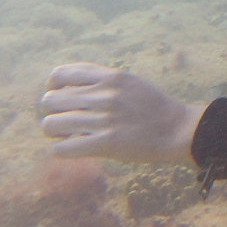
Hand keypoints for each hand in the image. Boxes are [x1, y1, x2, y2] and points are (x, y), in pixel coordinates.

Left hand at [38, 63, 206, 164]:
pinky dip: (62, 150)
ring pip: (51, 125)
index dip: (52, 88)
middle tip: (64, 122)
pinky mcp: (106, 144)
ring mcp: (105, 119)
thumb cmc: (152, 107)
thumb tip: (63, 87)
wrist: (178, 130)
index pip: (59, 75)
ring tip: (69, 136)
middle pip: (49, 101)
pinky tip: (73, 149)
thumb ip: (100, 80)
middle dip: (52, 113)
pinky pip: (63, 148)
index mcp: (110, 76)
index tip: (60, 99)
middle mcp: (105, 95)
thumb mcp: (129, 81)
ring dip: (56, 133)